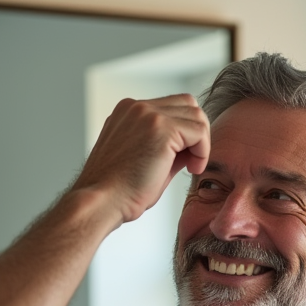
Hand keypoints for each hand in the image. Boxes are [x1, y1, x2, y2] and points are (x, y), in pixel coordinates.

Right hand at [71, 94, 210, 224]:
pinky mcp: (161, 127)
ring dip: (201, 143)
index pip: (172, 107)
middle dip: (197, 133)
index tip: (183, 160)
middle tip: (192, 162)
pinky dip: (203, 151)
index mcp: (129, 112)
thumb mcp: (145, 160)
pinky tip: (192, 168)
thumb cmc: (119, 191)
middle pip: (188, 104)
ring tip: (191, 166)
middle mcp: (137, 107)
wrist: (103, 201)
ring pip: (196, 115)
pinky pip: (199, 131)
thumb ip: (168, 146)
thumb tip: (193, 145)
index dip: (185, 133)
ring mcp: (148, 114)